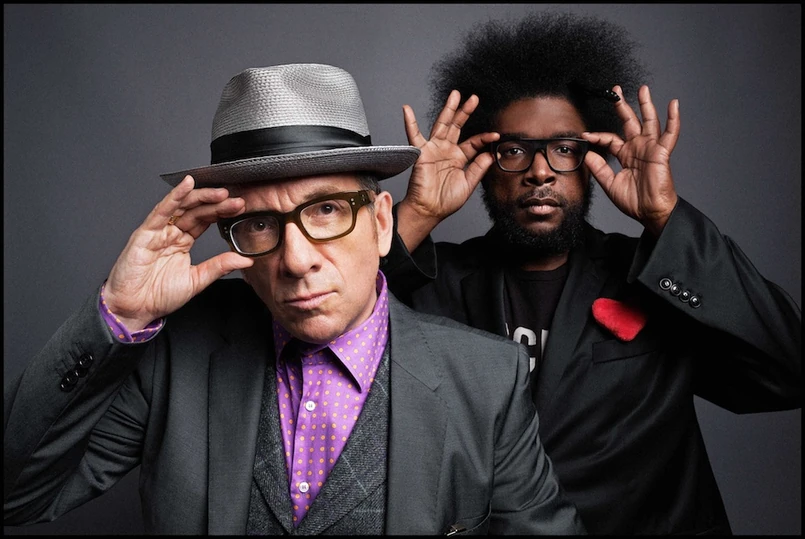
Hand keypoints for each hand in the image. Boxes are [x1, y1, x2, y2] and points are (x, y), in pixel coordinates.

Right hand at [103, 175, 253, 330]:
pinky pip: (161, 211)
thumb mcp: (197, 280)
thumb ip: (219, 267)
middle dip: (217, 204)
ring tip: (221, 193)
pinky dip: (174, 196)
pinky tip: (187, 185)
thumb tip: (244, 259)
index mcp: (183, 242)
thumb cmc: (158, 296)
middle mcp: (171, 233)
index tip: (240, 208)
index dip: (222, 213)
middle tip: (237, 201)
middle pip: (196, 211)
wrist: (134, 309)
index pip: (205, 221)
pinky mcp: (145, 233)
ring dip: (201, 197)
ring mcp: (158, 231)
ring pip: (182, 206)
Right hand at [396, 90, 498, 250]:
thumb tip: (490, 154)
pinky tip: (407, 109)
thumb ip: (478, 168)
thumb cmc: (446, 201)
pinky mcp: (422, 152)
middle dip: (465, 112)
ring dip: (448, 109)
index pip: (474, 142)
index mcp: (459, 158)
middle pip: (458, 127)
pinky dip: (410, 122)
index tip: (496, 136)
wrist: (429, 210)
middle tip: (474, 99)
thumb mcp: (468, 184)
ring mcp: (434, 149)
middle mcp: (447, 151)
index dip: (485, 138)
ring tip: (455, 95)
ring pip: (442, 125)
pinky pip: (414, 135)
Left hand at [582, 85, 679, 236]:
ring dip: (646, 105)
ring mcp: (650, 148)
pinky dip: (673, 119)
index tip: (585, 135)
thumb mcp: (609, 184)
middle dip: (623, 105)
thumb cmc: (633, 201)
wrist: (649, 212)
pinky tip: (673, 104)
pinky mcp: (662, 153)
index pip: (610, 138)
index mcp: (625, 155)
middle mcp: (638, 148)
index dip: (598, 135)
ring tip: (643, 89)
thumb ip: (598, 168)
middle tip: (616, 90)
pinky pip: (670, 133)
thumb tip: (587, 154)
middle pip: (629, 122)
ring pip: (649, 121)